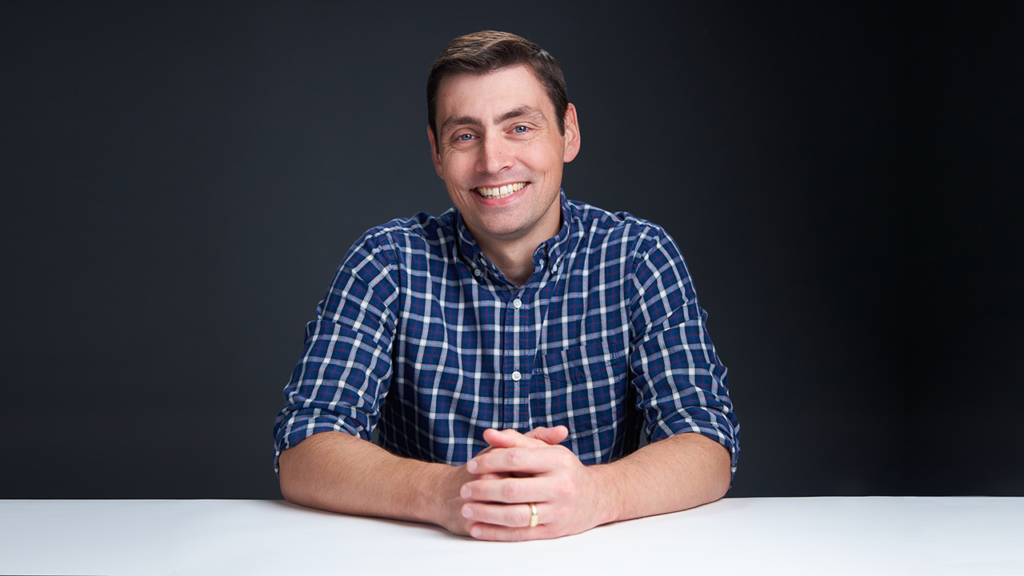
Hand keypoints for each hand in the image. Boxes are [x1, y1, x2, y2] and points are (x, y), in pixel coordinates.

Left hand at [459, 426, 611, 540]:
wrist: (597, 497)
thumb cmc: (565, 470)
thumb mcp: (546, 451)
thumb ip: (516, 440)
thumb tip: (488, 434)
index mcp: (558, 460)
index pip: (516, 458)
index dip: (489, 461)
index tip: (470, 465)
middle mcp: (561, 486)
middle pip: (513, 489)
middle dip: (483, 490)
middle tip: (464, 489)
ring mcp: (559, 511)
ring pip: (515, 515)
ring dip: (486, 514)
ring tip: (466, 509)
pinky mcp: (555, 531)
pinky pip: (521, 534)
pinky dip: (496, 534)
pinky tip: (478, 529)